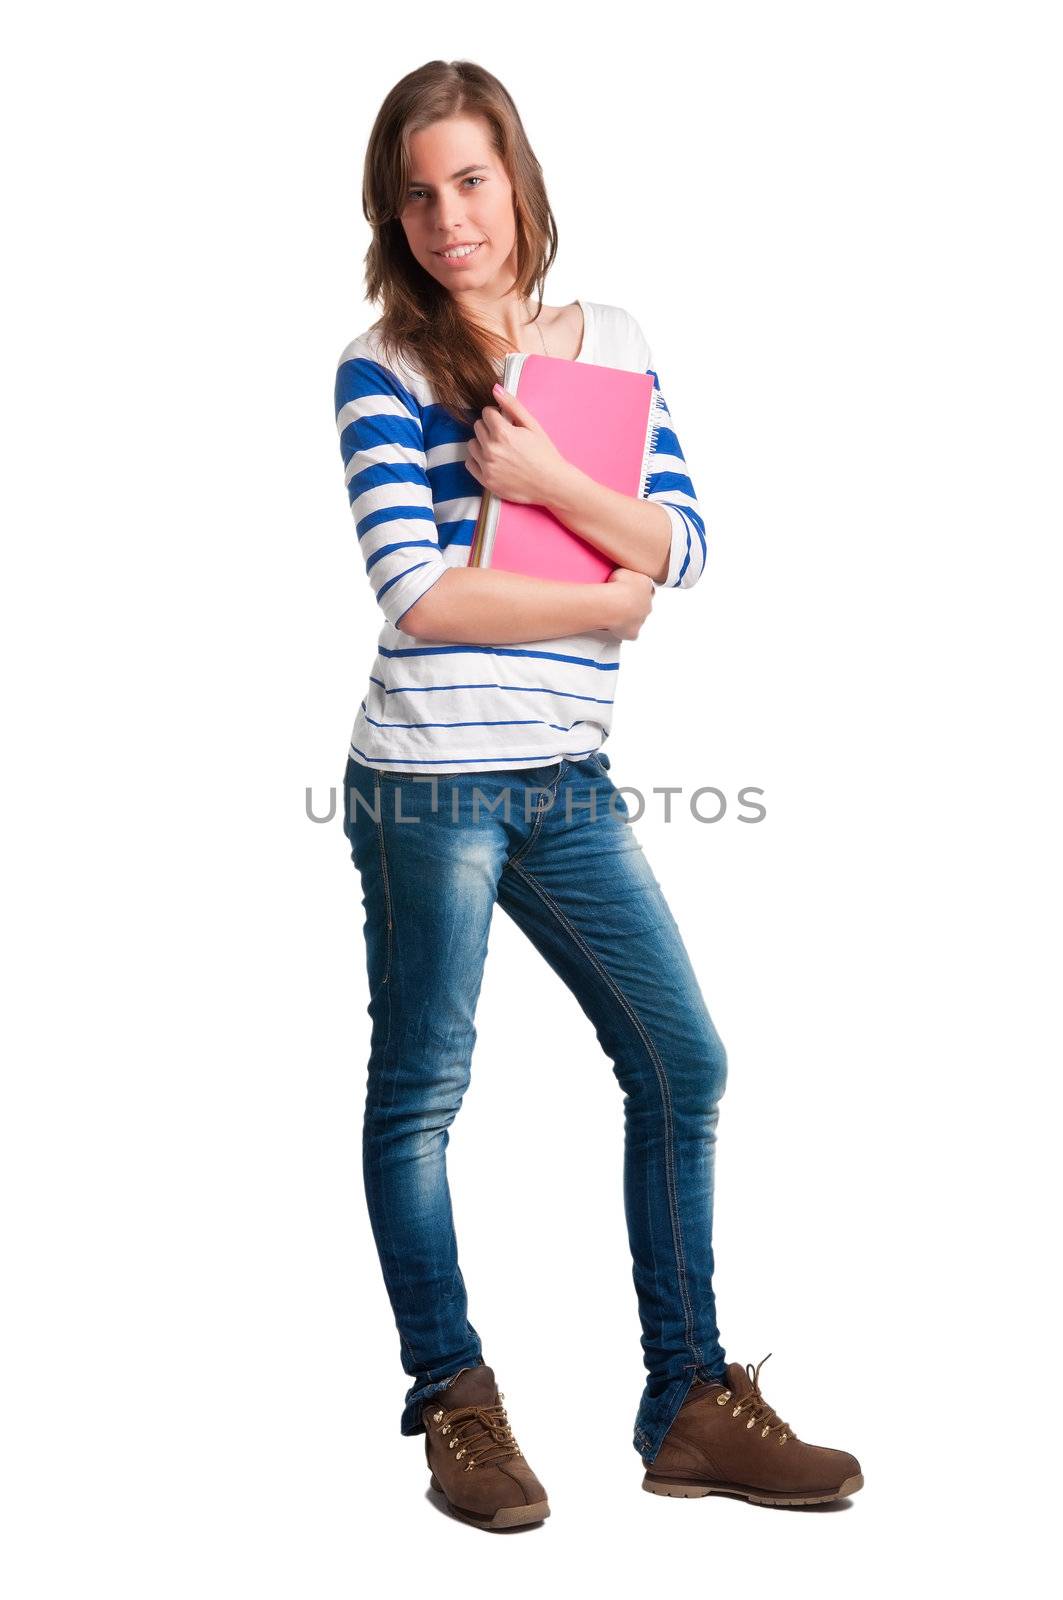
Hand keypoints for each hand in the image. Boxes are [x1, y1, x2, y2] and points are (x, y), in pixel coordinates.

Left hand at [466, 384, 572, 504]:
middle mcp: (491, 449)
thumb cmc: (545, 454)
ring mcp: (487, 466)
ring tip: (498, 449)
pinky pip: (470, 464)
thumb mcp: (532, 425)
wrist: (551, 484)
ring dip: (481, 443)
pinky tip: (492, 461)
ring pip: (472, 444)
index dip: (496, 415)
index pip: (486, 413)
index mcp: (502, 433)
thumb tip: (495, 388)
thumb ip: (512, 405)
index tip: (505, 422)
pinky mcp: (485, 481)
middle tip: (504, 436)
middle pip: (478, 426)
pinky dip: (478, 460)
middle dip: (489, 427)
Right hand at [604, 566, 653, 639]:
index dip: (636, 589)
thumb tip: (621, 573)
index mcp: (646, 586)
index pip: (645, 587)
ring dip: (628, 617)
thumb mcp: (621, 569)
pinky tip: (613, 627)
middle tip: (620, 602)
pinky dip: (622, 631)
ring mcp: (642, 619)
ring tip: (615, 614)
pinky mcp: (634, 632)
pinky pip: (629, 633)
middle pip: (643, 605)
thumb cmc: (618, 584)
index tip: (627, 589)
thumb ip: (625, 573)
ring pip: (637, 619)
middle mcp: (647, 604)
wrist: (615, 602)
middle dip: (634, 604)